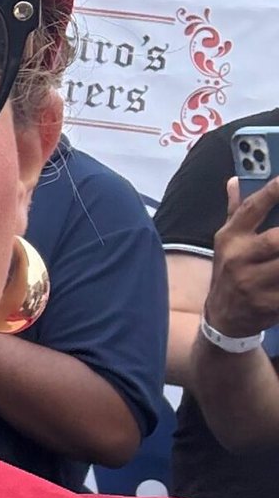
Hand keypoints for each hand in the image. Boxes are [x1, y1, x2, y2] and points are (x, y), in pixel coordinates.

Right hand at [204, 175, 278, 339]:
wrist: (223, 318)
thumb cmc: (230, 271)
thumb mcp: (226, 242)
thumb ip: (236, 210)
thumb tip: (235, 180)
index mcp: (230, 238)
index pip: (252, 208)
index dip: (273, 191)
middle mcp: (238, 259)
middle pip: (275, 240)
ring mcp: (252, 284)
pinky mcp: (267, 304)